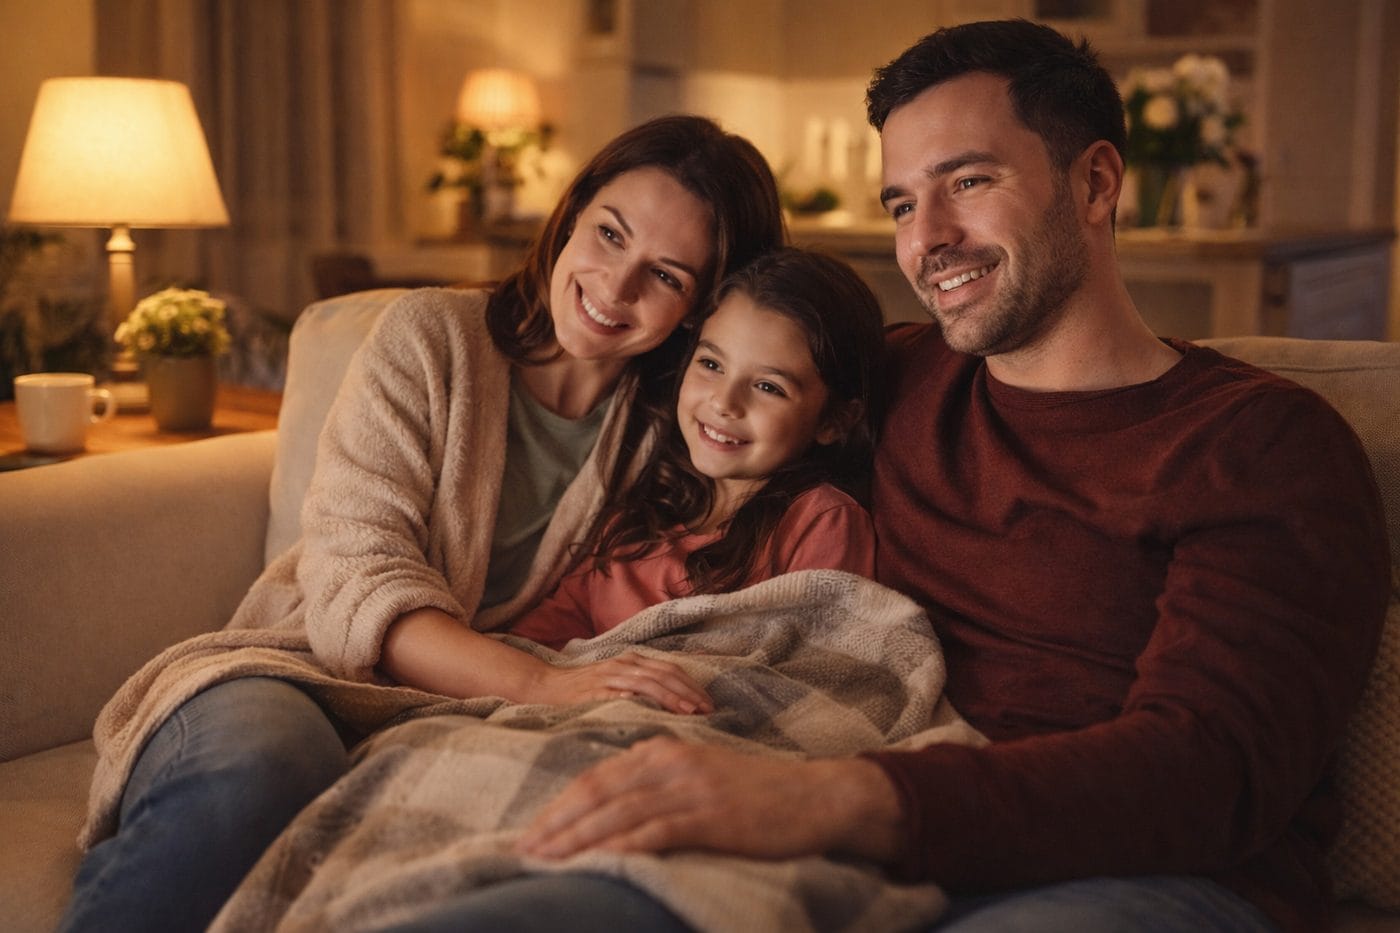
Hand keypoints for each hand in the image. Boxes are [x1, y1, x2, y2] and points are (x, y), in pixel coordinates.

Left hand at [516, 737, 904, 862]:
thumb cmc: (760, 796)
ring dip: (575, 840)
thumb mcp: (702, 777)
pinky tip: (596, 864)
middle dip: (554, 825)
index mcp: (663, 750)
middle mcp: (670, 762)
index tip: (531, 834)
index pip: (596, 778)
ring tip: (545, 864)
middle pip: (596, 793)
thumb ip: (661, 783)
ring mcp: (689, 787)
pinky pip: (654, 832)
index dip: (559, 807)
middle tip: (521, 854)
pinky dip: (619, 848)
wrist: (818, 797)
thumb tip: (619, 805)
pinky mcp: (710, 815)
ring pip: (616, 813)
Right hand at [530, 654, 713, 715]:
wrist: (546, 686)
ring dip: (673, 697)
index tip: (710, 704)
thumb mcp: (616, 682)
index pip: (670, 669)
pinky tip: (656, 712)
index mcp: (632, 661)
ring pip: (649, 683)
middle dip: (690, 692)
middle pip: (665, 674)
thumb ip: (641, 688)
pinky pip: (622, 694)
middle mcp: (624, 664)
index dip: (692, 685)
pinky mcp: (596, 690)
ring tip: (691, 711)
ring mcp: (610, 676)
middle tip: (709, 710)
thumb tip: (675, 705)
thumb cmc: (583, 690)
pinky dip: (642, 701)